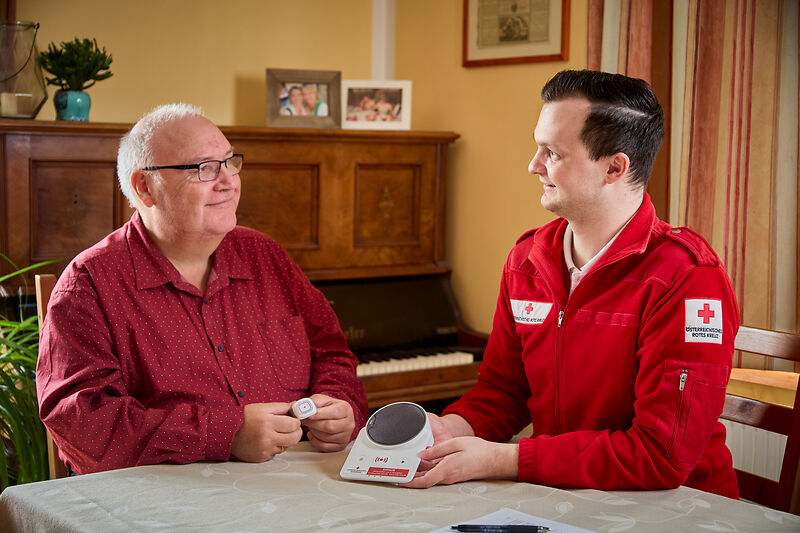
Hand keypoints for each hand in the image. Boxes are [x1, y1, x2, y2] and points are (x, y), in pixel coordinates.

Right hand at [230, 403, 301, 461]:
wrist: (228, 432)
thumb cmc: (245, 418)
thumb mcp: (262, 407)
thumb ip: (282, 407)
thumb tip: (297, 406)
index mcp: (268, 422)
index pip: (294, 424)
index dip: (296, 422)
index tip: (293, 420)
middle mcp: (266, 437)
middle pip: (294, 439)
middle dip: (296, 432)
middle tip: (291, 428)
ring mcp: (264, 449)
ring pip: (286, 447)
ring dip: (284, 441)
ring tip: (275, 434)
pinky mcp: (261, 458)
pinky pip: (275, 453)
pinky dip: (274, 447)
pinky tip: (266, 441)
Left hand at [302, 394, 354, 451]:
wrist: (335, 417)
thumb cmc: (329, 408)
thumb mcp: (323, 400)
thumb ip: (315, 401)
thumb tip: (304, 406)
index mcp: (345, 409)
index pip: (334, 413)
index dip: (320, 414)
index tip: (309, 415)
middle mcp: (348, 423)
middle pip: (329, 427)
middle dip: (314, 424)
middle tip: (304, 420)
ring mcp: (346, 435)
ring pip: (326, 437)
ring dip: (314, 432)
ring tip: (310, 425)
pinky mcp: (340, 445)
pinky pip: (324, 446)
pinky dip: (314, 441)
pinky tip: (312, 434)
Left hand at [399, 437, 518, 488]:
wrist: (494, 460)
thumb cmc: (479, 451)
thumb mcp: (456, 443)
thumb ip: (438, 449)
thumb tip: (422, 454)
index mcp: (447, 469)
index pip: (424, 481)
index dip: (410, 483)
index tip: (400, 482)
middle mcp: (448, 476)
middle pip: (425, 481)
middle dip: (411, 478)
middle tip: (399, 473)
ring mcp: (451, 477)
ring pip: (431, 477)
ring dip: (419, 474)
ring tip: (407, 467)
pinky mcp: (454, 475)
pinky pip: (438, 475)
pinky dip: (428, 471)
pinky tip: (423, 464)